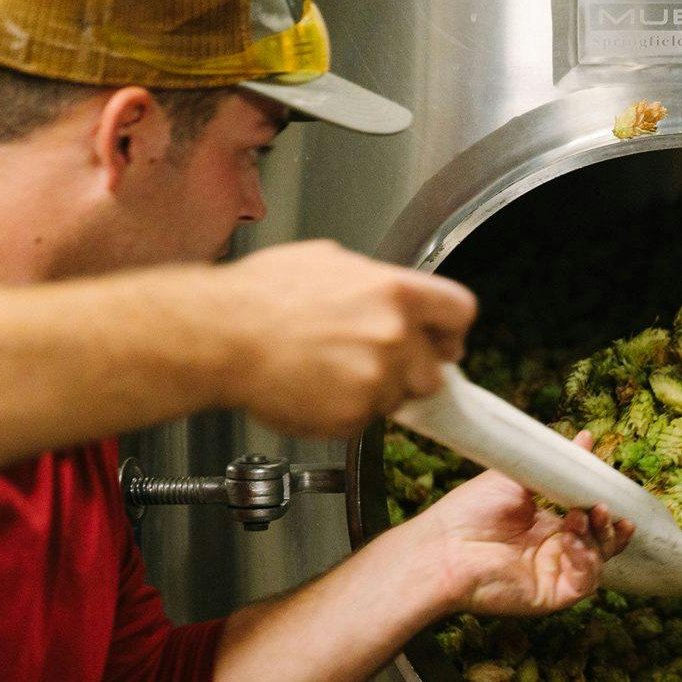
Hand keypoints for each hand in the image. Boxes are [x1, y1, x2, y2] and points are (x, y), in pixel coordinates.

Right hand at [211, 240, 476, 435]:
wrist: (221, 335)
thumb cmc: (260, 296)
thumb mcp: (326, 261)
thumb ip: (371, 282)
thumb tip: (383, 290)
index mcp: (396, 292)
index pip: (460, 313)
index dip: (451, 333)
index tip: (444, 343)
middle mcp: (395, 335)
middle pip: (434, 371)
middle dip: (409, 372)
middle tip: (372, 365)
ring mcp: (377, 378)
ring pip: (397, 398)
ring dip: (374, 393)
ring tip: (330, 373)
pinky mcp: (355, 414)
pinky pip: (363, 420)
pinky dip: (344, 412)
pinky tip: (313, 389)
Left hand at [407, 431, 633, 615]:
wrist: (442, 546)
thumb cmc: (468, 511)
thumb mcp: (515, 478)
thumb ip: (553, 463)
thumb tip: (585, 438)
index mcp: (546, 527)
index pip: (588, 519)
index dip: (603, 507)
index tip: (613, 490)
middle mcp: (552, 552)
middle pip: (599, 542)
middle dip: (608, 524)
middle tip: (602, 507)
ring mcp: (552, 574)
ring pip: (596, 562)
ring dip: (598, 539)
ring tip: (584, 518)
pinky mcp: (550, 595)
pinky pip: (583, 583)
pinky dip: (586, 563)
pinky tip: (572, 543)